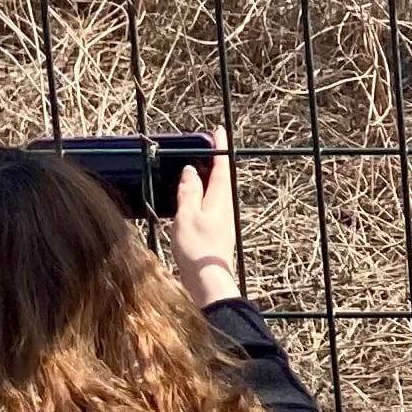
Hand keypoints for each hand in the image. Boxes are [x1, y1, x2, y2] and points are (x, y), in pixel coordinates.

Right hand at [168, 135, 240, 306]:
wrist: (208, 280)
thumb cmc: (198, 248)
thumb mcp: (188, 215)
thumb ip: (189, 191)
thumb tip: (190, 170)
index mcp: (220, 198)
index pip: (221, 166)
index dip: (219, 148)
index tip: (218, 131)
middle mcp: (224, 205)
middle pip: (219, 176)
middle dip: (212, 160)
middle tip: (203, 145)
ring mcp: (220, 218)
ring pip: (213, 190)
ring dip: (205, 176)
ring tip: (194, 166)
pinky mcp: (214, 230)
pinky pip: (208, 203)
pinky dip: (200, 193)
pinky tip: (190, 196)